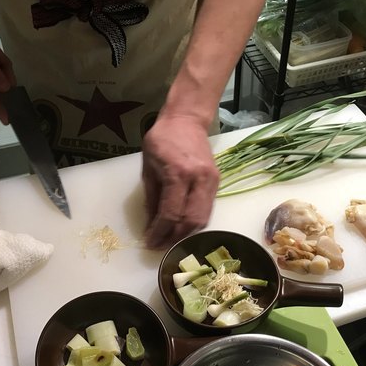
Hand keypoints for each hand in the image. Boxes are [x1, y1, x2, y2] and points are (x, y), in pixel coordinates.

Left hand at [142, 115, 219, 248]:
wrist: (187, 120)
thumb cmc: (162, 139)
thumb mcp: (148, 167)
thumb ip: (151, 198)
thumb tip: (150, 226)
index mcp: (178, 173)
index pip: (171, 213)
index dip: (160, 232)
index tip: (150, 243)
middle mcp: (199, 179)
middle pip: (191, 221)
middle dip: (175, 238)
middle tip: (161, 246)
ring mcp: (211, 181)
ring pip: (202, 219)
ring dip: (186, 234)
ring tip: (170, 240)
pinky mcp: (216, 183)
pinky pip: (207, 211)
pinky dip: (194, 223)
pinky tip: (181, 227)